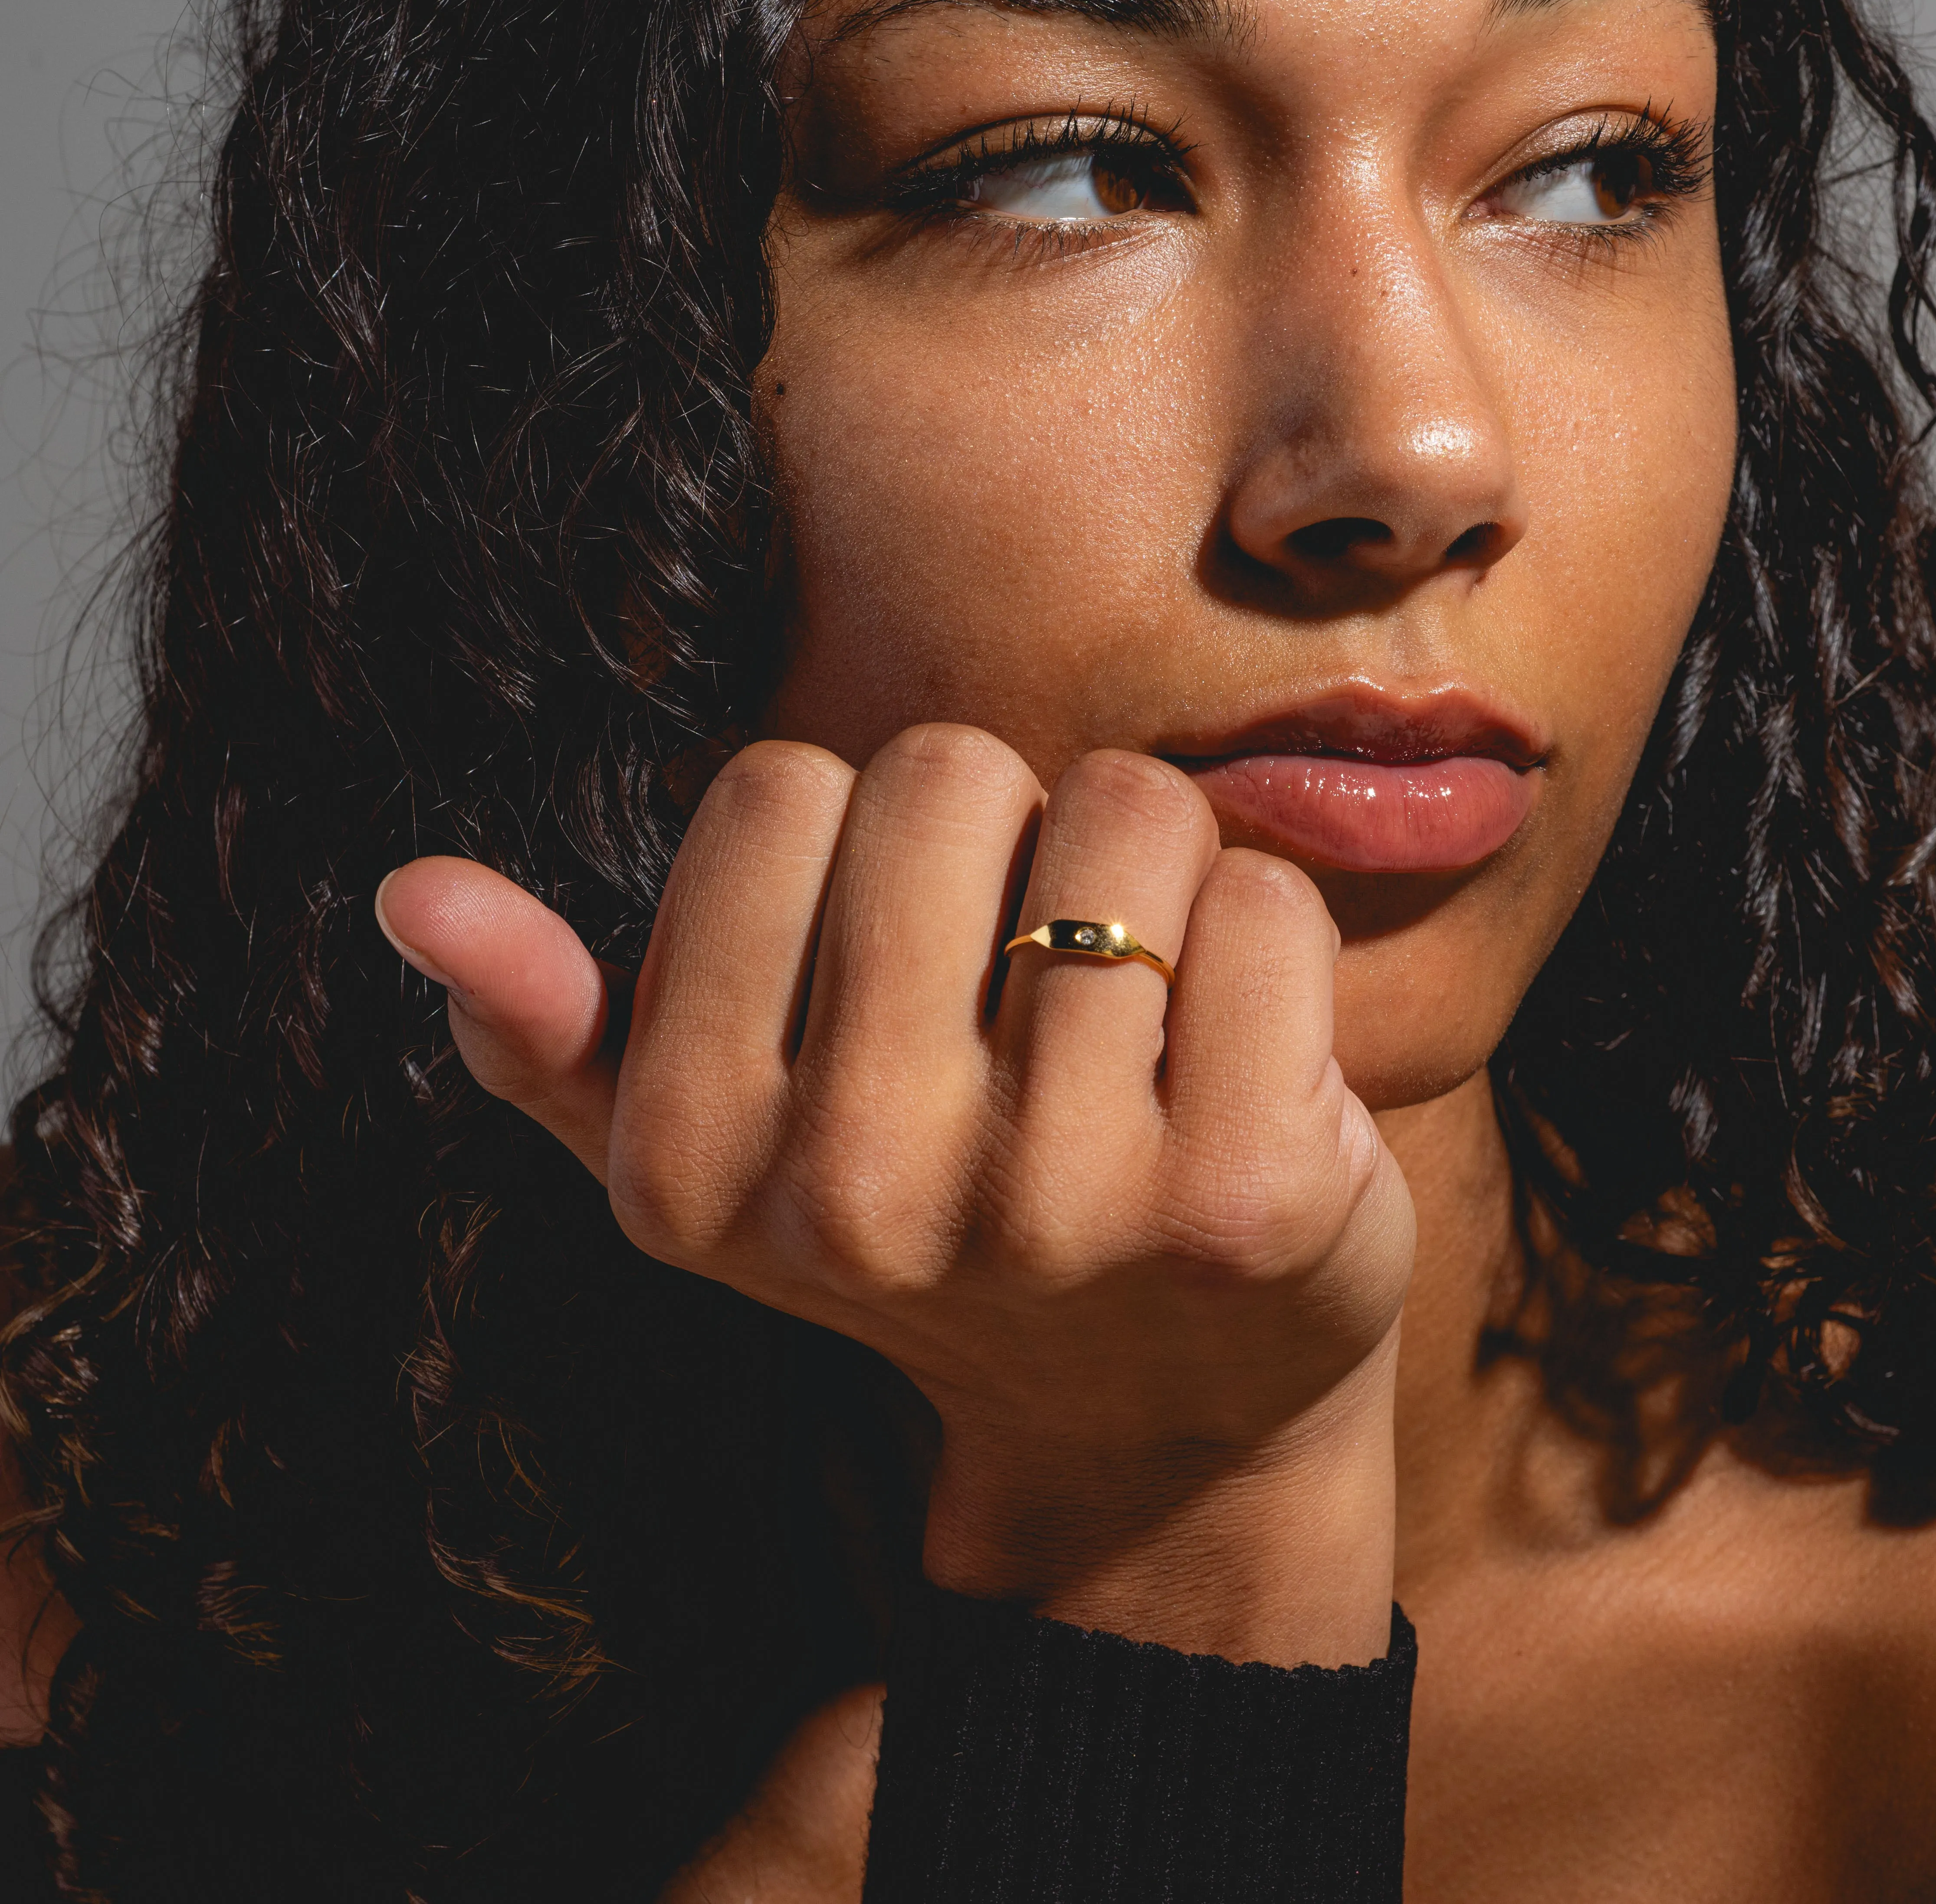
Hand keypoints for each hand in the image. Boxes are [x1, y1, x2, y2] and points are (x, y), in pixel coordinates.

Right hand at [376, 727, 1414, 1664]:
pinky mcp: (1246, 1200)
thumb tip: (413, 890)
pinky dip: (1259, 937)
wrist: (1153, 1422)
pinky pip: (1262, 902)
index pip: (774, 788)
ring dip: (1141, 879)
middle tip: (1020, 980)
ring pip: (1126, 814)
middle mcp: (862, 1190)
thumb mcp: (704, 1159)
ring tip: (1125, 1018)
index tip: (885, 969)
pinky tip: (1232, 1059)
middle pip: (944, 774)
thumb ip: (548, 1031)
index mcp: (693, 1157)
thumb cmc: (918, 1233)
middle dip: (997, 838)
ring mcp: (1062, 1203)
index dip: (848, 849)